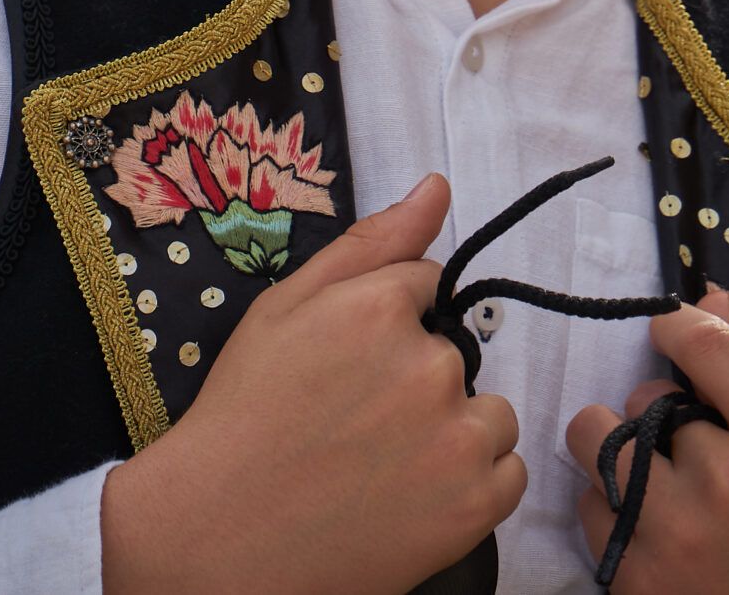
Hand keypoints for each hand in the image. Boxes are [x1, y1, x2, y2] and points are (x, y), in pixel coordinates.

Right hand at [101, 174, 526, 594]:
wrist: (220, 540)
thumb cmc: (245, 417)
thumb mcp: (284, 309)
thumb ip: (370, 244)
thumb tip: (437, 187)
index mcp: (379, 309)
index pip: (424, 290)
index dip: (385, 327)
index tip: (347, 369)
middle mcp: (429, 367)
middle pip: (452, 355)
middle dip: (415, 381)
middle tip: (353, 425)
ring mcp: (457, 440)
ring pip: (488, 414)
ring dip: (452, 431)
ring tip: (382, 466)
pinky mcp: (474, 506)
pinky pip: (508, 474)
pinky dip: (473, 485)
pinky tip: (413, 496)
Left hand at [564, 290, 728, 594]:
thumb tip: (705, 298)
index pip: (708, 345)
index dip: (674, 326)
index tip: (665, 330)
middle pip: (643, 399)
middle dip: (658, 418)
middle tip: (692, 453)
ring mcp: (677, 536)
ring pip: (598, 449)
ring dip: (624, 464)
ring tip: (667, 496)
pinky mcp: (637, 584)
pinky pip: (589, 511)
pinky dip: (613, 517)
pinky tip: (658, 538)